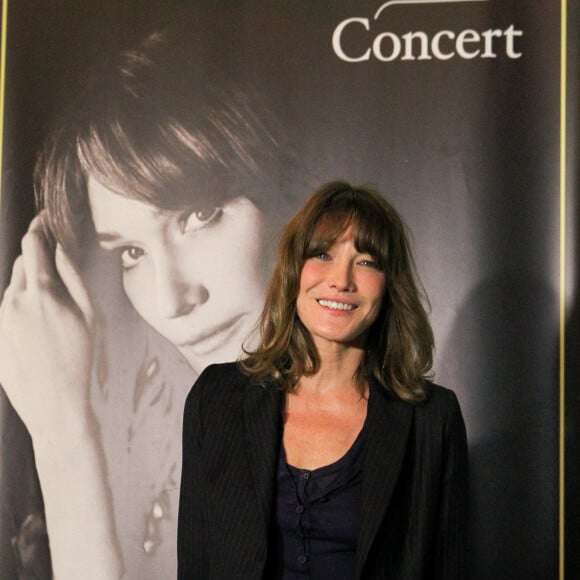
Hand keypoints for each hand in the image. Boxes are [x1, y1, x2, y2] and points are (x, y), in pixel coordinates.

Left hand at [0, 214, 95, 436]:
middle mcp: (13, 301)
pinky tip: (37, 332)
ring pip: (12, 289)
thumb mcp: (89, 316)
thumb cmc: (80, 359)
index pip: (32, 245)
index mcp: (41, 293)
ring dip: (29, 288)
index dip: (39, 227)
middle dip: (36, 260)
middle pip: (20, 265)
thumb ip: (73, 277)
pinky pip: (5, 311)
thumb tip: (61, 248)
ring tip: (51, 314)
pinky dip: (20, 309)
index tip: (45, 220)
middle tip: (56, 271)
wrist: (54, 404)